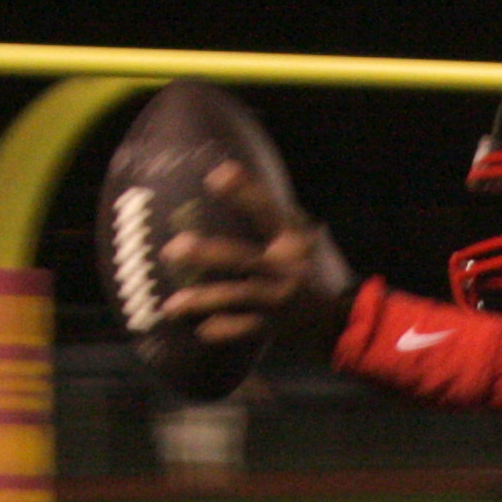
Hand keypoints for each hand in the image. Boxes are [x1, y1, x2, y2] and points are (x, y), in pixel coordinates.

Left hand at [156, 161, 355, 358]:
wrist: (329, 316)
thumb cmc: (295, 265)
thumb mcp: (288, 234)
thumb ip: (259, 208)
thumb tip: (218, 171)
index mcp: (289, 239)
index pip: (267, 210)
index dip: (245, 191)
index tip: (217, 174)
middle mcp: (285, 268)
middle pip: (245, 258)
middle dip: (209, 254)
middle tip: (174, 247)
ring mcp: (278, 300)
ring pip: (239, 297)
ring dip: (205, 299)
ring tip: (172, 304)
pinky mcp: (271, 326)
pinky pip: (244, 330)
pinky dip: (223, 330)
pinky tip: (201, 329)